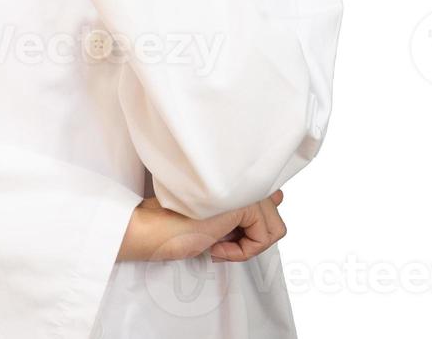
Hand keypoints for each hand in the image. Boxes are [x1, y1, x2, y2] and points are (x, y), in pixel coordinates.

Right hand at [117, 189, 286, 262]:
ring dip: (246, 245)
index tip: (218, 235)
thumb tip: (278, 195)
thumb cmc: (175, 227)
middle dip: (250, 237)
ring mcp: (243, 190)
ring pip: (274, 229)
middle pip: (275, 218)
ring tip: (217, 242)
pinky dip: (242, 251)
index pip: (270, 200)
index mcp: (234, 180)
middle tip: (218, 240)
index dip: (249, 228)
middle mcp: (242, 181)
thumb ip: (246, 207)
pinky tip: (216, 244)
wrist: (153, 229)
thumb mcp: (218, 220)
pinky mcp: (243, 202)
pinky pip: (263, 237)